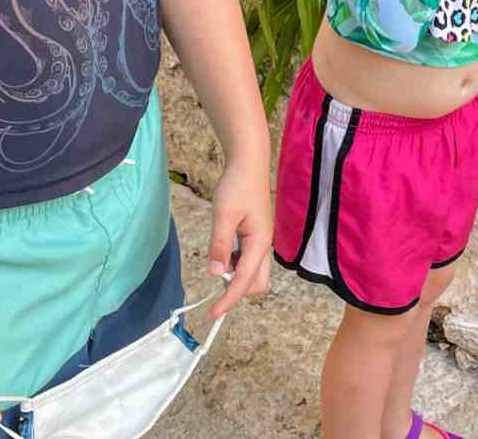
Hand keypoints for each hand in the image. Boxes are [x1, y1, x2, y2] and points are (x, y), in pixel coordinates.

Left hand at [206, 154, 273, 319]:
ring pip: (253, 272)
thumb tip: (216, 274)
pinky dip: (236, 263)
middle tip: (216, 285)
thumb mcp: (223, 215)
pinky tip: (224, 251)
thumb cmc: (237, 185)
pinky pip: (248, 259)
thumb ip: (220, 245)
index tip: (214, 313)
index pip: (244, 280)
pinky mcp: (255, 235)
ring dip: (236, 276)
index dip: (229, 299)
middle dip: (238, 290)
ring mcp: (261, 240)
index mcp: (259, 243)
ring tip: (217, 262)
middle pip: (256, 283)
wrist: (248, 162)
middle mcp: (264, 245)